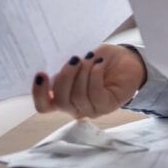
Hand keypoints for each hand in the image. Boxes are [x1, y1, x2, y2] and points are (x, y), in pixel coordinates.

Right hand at [32, 44, 146, 118]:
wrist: (128, 59)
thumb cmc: (101, 59)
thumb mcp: (80, 59)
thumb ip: (66, 67)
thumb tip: (54, 66)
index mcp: (63, 97)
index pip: (44, 105)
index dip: (38, 93)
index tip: (41, 73)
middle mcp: (75, 107)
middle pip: (60, 101)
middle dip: (65, 77)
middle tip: (74, 60)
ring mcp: (91, 109)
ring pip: (78, 96)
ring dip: (83, 73)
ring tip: (90, 58)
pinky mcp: (107, 106)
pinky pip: (95, 93)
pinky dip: (94, 75)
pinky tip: (99, 63)